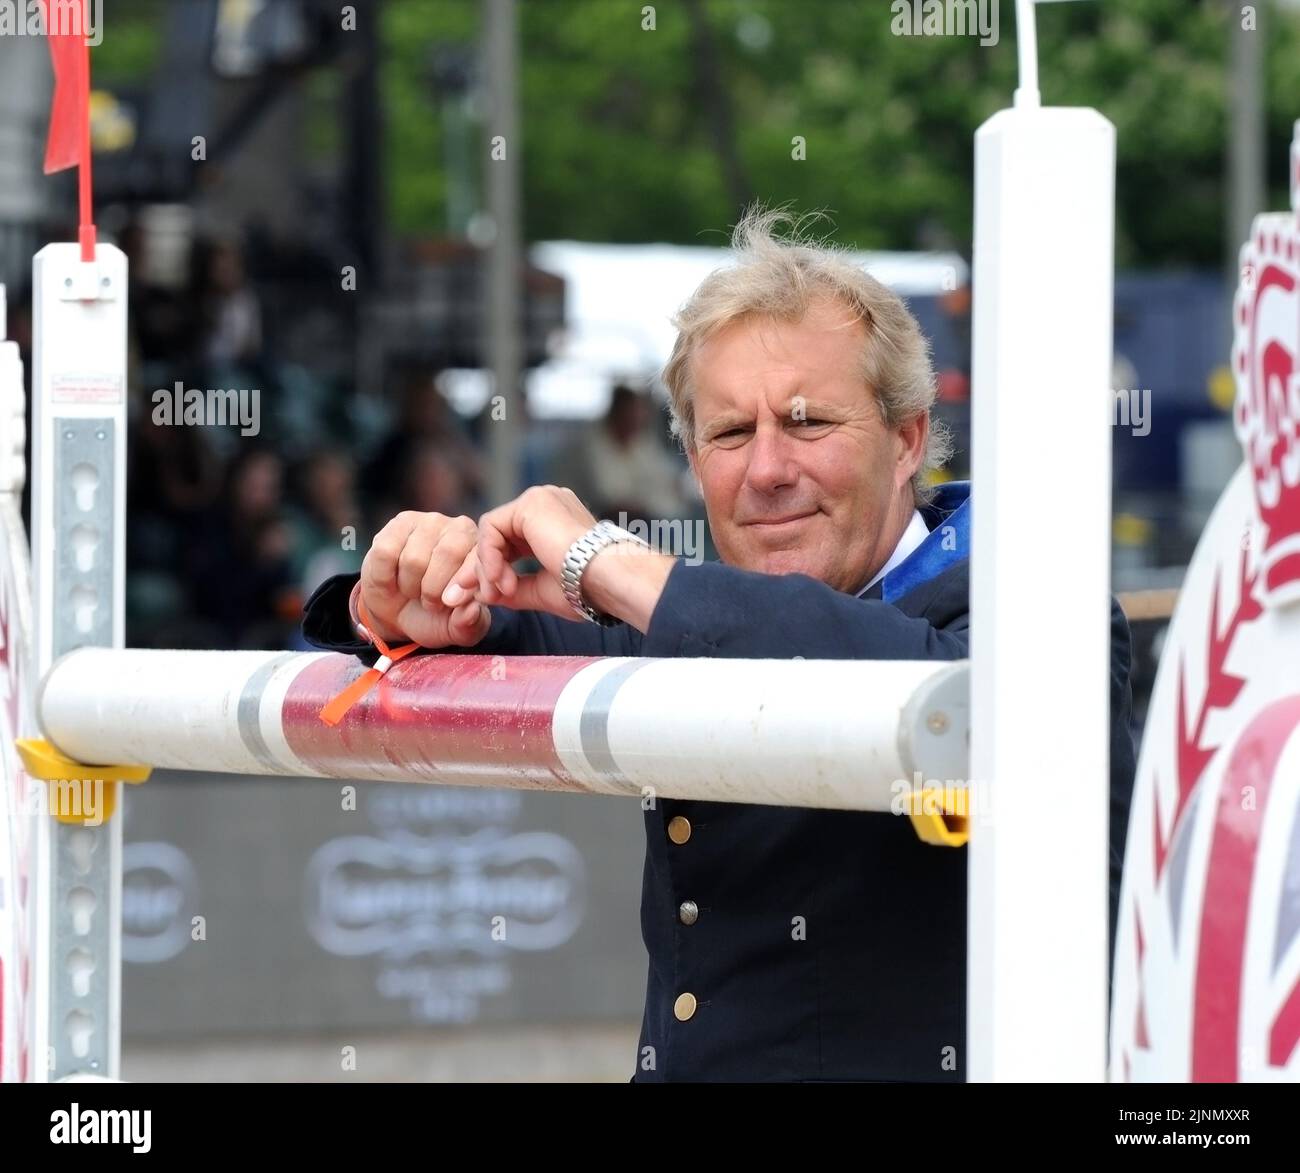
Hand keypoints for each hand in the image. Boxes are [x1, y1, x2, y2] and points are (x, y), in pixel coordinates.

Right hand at [359, 512, 490, 647]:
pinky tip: (393, 579)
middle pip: (448, 553)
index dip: (462, 584)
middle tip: (430, 602)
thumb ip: (468, 624)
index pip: (478, 559)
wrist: (397, 613)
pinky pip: (387, 554)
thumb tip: (473, 610)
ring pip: (413, 558)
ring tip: (413, 589)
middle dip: (434, 589)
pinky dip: (386, 577)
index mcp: (481, 550)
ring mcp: (426, 523)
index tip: (450, 603)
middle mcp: (458, 528)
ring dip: (409, 585)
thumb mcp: (455, 629)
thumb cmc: (435, 616)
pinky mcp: (396, 527)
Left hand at [441, 485, 677, 630]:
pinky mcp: (531, 504)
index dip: (491, 571)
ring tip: (495, 595)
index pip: (510, 543)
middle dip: (477, 570)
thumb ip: (515, 588)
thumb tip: (486, 594)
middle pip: (495, 536)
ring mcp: (539, 500)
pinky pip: (491, 529)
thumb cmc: (588, 589)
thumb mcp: (544, 590)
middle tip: (459, 598)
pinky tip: (501, 581)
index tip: (481, 599)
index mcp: (554, 522)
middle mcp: (547, 504)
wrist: (609, 580)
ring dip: (485, 568)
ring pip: (490, 533)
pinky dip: (489, 557)